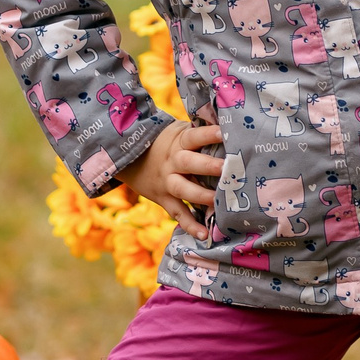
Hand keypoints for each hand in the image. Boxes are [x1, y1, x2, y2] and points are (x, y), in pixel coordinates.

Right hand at [122, 119, 223, 237]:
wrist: (130, 157)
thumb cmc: (166, 142)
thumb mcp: (178, 131)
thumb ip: (199, 132)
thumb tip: (229, 124)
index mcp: (179, 142)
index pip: (195, 136)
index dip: (208, 134)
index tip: (224, 133)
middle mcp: (173, 162)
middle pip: (189, 163)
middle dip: (208, 166)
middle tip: (227, 169)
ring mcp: (167, 182)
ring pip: (183, 189)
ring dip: (202, 196)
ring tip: (219, 202)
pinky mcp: (164, 199)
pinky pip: (178, 213)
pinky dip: (190, 225)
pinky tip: (204, 235)